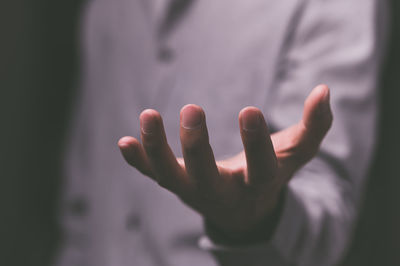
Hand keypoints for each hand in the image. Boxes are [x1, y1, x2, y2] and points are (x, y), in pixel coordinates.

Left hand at [118, 85, 331, 241]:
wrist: (242, 208)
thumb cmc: (268, 175)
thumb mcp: (294, 156)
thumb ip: (313, 127)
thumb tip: (324, 90)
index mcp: (256, 186)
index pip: (260, 170)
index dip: (256, 143)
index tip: (250, 109)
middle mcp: (221, 193)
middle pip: (205, 177)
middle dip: (196, 146)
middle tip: (192, 109)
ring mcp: (193, 190)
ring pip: (170, 176)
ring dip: (156, 149)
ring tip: (148, 115)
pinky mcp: (176, 183)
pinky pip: (154, 175)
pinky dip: (139, 161)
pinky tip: (123, 142)